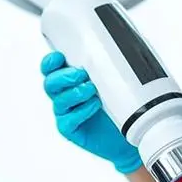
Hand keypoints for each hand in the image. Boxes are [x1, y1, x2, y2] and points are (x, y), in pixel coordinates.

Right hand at [40, 51, 141, 173]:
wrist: (131, 131)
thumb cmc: (121, 104)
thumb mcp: (114, 82)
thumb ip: (104, 68)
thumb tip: (107, 50)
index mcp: (69, 80)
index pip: (50, 68)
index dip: (50, 62)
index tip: (60, 56)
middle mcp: (64, 95)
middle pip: (50, 82)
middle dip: (64, 76)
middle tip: (82, 74)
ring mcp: (65, 113)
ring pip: (59, 100)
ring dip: (75, 92)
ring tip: (92, 90)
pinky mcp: (69, 129)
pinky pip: (68, 119)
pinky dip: (81, 111)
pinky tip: (95, 105)